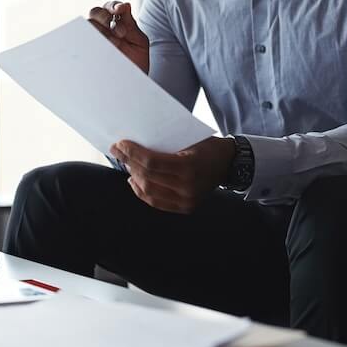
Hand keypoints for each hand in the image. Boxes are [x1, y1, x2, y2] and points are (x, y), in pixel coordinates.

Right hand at [88, 0, 148, 73]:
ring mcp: (94, 40)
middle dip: (105, 17)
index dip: (114, 5)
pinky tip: (101, 48)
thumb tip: (125, 4)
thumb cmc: (136, 63)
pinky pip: (81, 42)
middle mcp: (102, 29)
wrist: (133, 84)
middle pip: (95, 12)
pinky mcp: (87, 52)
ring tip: (113, 44)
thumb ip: (131, 24)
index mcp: (116, 23)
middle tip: (120, 32)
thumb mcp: (138, 42)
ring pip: (87, 25)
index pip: (110, 7)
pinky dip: (88, 41)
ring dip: (100, 30)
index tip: (120, 10)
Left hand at [110, 137, 235, 214]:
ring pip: (149, 192)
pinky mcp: (186, 208)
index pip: (151, 162)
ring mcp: (187, 200)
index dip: (132, 153)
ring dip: (133, 178)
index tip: (120, 144)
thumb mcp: (188, 138)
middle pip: (147, 177)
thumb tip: (133, 144)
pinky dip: (142, 192)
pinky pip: (156, 202)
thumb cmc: (207, 146)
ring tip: (126, 164)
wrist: (228, 163)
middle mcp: (188, 187)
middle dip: (129, 163)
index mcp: (189, 166)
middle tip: (118, 152)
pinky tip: (134, 181)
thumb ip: (164, 143)